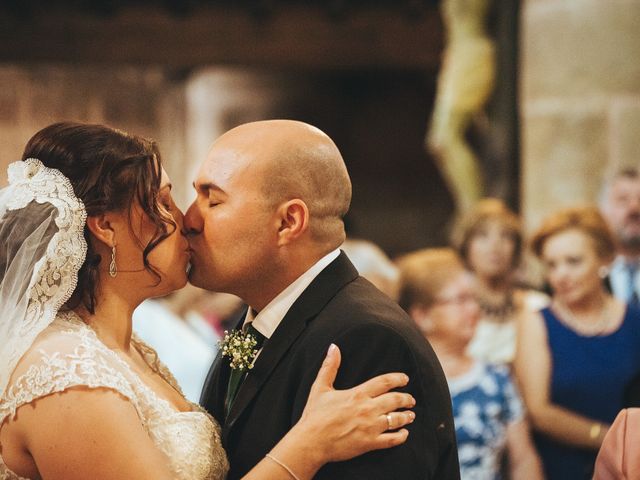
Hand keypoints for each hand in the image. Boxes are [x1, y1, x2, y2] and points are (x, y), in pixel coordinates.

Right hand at [296, 343, 415, 463]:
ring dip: (407, 416)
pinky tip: (404, 433)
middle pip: (395, 400)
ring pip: (396, 420)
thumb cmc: (314, 415)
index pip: (384, 382)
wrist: (311, 442)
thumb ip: (329, 366)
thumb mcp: (320, 387)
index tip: (405, 379)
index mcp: (358, 394)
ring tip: (411, 415)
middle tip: (411, 399)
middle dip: (406, 399)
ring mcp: (370, 427)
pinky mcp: (369, 443)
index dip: (398, 379)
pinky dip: (401, 436)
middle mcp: (367, 409)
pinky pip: (392, 440)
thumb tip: (333, 347)